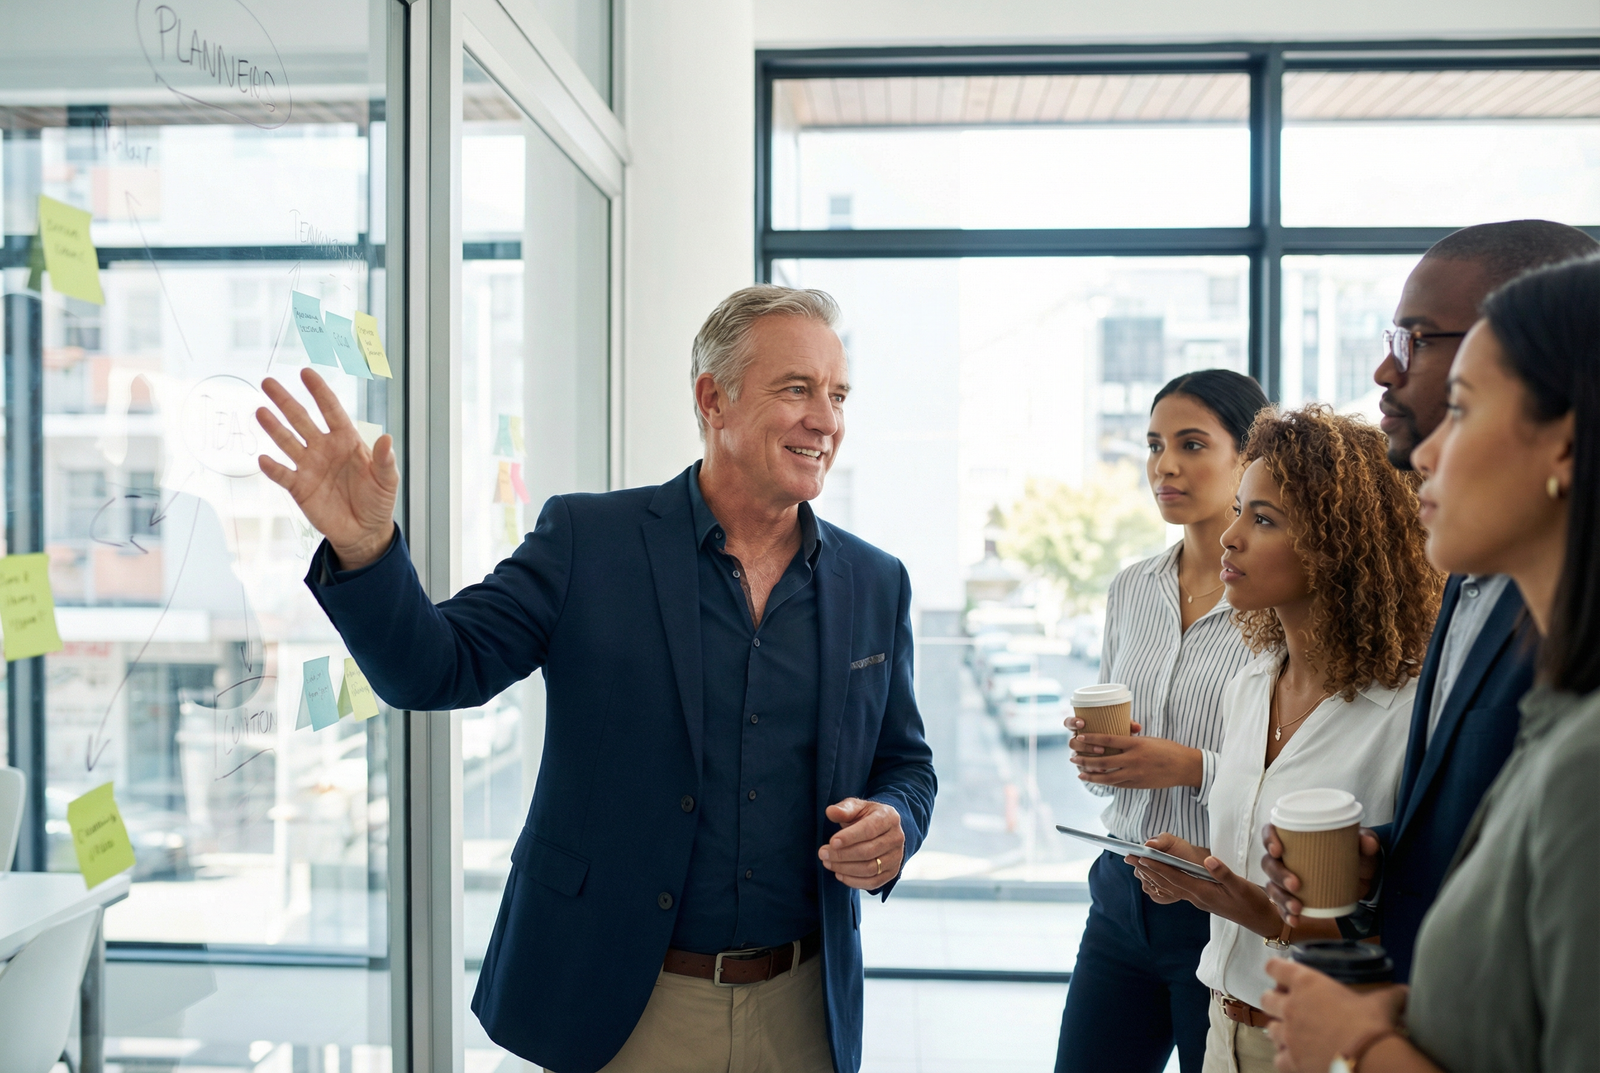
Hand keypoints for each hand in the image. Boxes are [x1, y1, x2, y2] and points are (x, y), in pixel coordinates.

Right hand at [256, 368, 398, 569]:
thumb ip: (384, 460)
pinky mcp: (299, 487)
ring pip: (288, 442)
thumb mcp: (387, 481)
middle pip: (301, 420)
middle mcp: (324, 449)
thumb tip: (386, 439)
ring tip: (261, 412)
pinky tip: (263, 458)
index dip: (319, 391)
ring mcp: (309, 466)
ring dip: (274, 428)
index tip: (306, 373)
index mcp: (346, 440)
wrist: (364, 531)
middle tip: (268, 382)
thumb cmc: (377, 501)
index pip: (331, 410)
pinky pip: (283, 474)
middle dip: (285, 401)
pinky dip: (273, 467)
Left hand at [818, 799, 903, 889]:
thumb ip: (844, 809)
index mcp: (889, 817)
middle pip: (868, 851)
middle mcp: (896, 838)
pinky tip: (839, 874)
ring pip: (870, 869)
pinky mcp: (892, 872)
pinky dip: (854, 881)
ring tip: (827, 863)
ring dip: (845, 868)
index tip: (832, 842)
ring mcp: (897, 857)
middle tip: (823, 853)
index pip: (869, 829)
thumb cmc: (866, 817)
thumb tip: (830, 812)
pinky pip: (873, 882)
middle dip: (842, 855)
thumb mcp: (856, 807)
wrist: (883, 829)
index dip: (850, 837)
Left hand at [1069, 719, 1202, 788]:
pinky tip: (1096, 780)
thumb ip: (1130, 741)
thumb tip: (1112, 740)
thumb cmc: (1167, 749)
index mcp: (1136, 744)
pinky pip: (1117, 784)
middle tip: (1073, 758)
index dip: (1091, 739)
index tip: (1080, 738)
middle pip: (1103, 761)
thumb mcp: (1148, 740)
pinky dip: (1104, 782)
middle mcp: (1134, 760)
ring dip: (1091, 775)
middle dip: (1085, 760)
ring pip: (1107, 777)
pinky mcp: (1137, 784)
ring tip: (1079, 773)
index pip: (1108, 740)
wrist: (1185, 766)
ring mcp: (1135, 774)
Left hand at [1129, 834, 1281, 936]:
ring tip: (1137, 865)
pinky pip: (1178, 890)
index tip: (1141, 856)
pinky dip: (1166, 881)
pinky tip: (1160, 878)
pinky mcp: (1203, 899)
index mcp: (1203, 892)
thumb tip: (1208, 860)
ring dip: (1153, 875)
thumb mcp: (1242, 886)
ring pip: (1170, 886)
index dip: (1158, 866)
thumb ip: (1224, 873)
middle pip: (1167, 882)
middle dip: (1147, 869)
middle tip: (1128, 858)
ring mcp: (1199, 899)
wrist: (1261, 920)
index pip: (1175, 877)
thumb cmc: (1253, 902)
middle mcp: (1197, 897)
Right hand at [1261, 824, 1380, 927]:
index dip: (1268, 839)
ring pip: (1272, 886)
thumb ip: (1365, 840)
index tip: (1277, 850)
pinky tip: (1295, 920)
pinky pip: (1282, 907)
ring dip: (1281, 898)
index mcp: (1294, 838)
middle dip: (1278, 874)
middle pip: (1269, 863)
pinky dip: (1286, 914)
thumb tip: (1367, 842)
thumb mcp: (1362, 846)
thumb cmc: (1354, 855)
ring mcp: (1286, 879)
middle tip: (1295, 884)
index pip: (1271, 833)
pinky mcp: (1294, 897)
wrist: (1362, 880)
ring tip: (1297, 907)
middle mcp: (1285, 858)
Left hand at [1261, 959, 1410, 1072]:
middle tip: (1285, 1005)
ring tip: (1291, 1033)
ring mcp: (1288, 1036)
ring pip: (1269, 1029)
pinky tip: (1295, 1058)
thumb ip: (1391, 994)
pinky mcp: (1291, 1061)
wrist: (1368, 1061)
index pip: (1276, 968)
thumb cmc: (1371, 1026)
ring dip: (1278, 1029)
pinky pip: (1278, 1058)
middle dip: (1273, 1001)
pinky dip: (1284, 1057)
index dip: (1275, 969)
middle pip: (1266, 999)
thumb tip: (1407, 992)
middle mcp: (1291, 1007)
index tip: (1278, 971)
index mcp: (1307, 984)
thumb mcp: (1383, 1003)